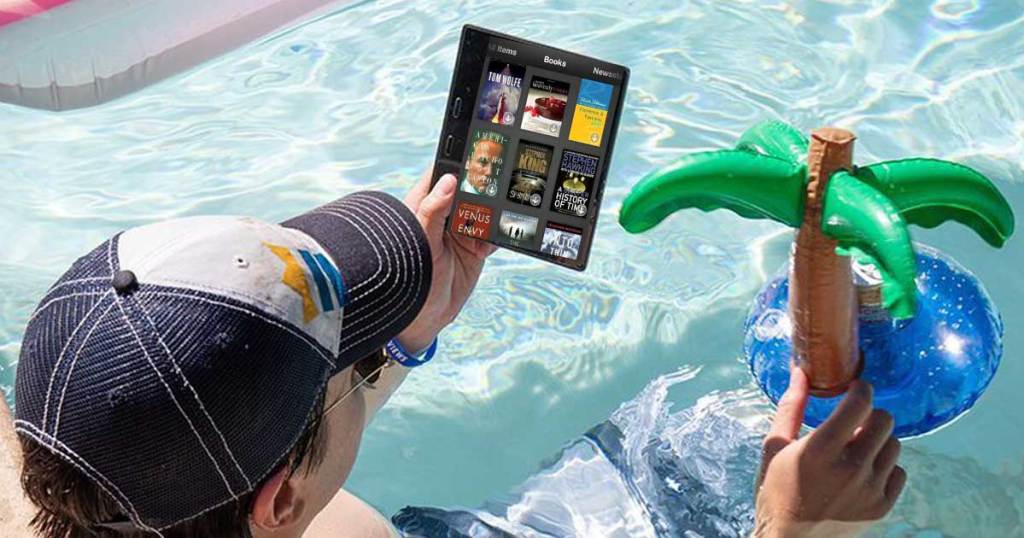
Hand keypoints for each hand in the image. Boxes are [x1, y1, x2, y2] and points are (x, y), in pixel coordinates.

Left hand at [398, 168, 495, 351]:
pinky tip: (489, 243)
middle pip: (469, 189)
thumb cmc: (409, 278)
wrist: (423, 318)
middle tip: (493, 188)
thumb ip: (433, 210)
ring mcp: (461, 231)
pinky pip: (494, 234)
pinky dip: (497, 236)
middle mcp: (444, 215)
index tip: (477, 153)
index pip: (442, 173)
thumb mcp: (420, 241)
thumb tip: (449, 181)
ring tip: (488, 222)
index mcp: (424, 205)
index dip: (458, 162)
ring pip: (484, 211)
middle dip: (483, 189)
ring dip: (492, 215)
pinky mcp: (476, 248)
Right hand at [754, 366, 906, 536]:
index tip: (855, 389)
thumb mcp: (774, 447)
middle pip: (884, 420)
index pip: (860, 404)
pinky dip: (883, 468)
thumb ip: (790, 407)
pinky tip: (862, 472)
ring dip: (877, 441)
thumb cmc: (775, 491)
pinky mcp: (881, 508)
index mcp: (819, 450)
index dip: (862, 389)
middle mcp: (849, 469)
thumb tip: (800, 371)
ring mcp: (869, 491)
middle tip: (853, 422)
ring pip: (894, 444)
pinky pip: (898, 472)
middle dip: (870, 414)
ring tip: (855, 449)